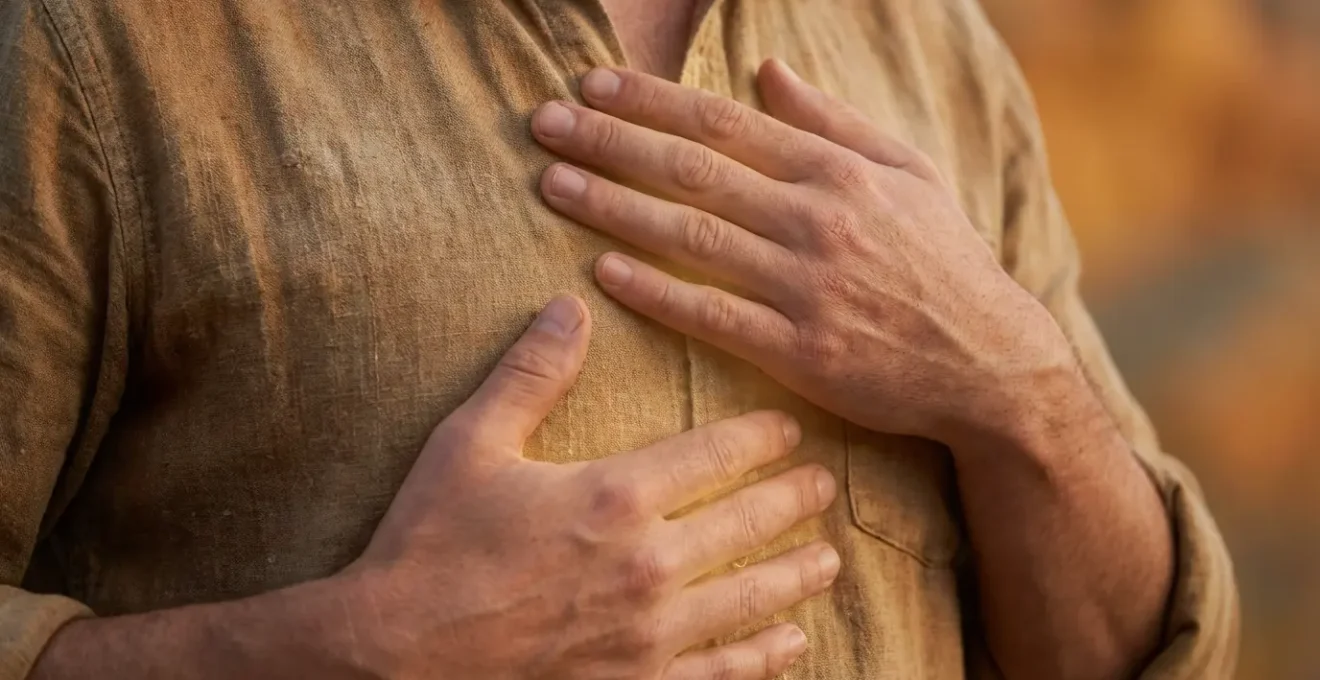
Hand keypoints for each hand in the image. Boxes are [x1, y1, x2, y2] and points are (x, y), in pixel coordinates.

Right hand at [340, 296, 839, 679]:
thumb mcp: (471, 444)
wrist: (395, 655)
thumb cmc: (429, 544)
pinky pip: (721, 672)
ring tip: (829, 560)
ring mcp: (649, 634)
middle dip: (794, 500)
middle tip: (824, 486)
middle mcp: (648, 564)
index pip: (715, 453)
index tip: (789, 429)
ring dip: (796, 575)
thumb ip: (531, 375)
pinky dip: (763, 656)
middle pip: (748, 523)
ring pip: (750, 597)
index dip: (760, 438)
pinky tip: (791, 644)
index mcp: (614, 496)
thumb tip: (570, 305)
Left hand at [530, 61, 1078, 445]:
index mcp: (837, 171)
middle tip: (545, 123)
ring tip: (553, 184)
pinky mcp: (800, 352)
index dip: (649, 101)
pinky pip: (711, 315)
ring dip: (614, 206)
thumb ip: (831, 120)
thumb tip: (766, 69)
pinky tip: (603, 270)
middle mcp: (816, 220)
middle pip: (692, 169)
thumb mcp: (907, 172)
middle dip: (610, 141)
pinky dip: (654, 291)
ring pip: (690, 236)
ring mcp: (806, 287)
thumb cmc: (944, 263)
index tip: (592, 85)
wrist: (990, 364)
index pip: (723, 122)